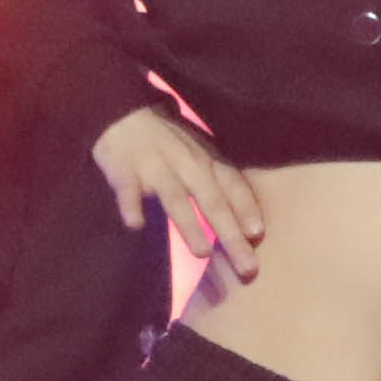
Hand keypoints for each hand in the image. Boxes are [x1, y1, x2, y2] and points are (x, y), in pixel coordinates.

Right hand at [98, 108, 265, 290]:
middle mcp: (187, 164)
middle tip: (246, 266)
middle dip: (230, 234)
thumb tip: (247, 222)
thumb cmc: (169, 142)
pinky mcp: (125, 172)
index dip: (246, 208)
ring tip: (203, 253)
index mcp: (207, 160)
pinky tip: (136, 224)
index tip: (258, 234)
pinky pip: (128, 191)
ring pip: (176, 199)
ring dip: (190, 226)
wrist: (122, 114)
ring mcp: (155, 168)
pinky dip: (131, 206)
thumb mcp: (200, 153)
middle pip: (212, 201)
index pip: (233, 186)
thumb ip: (219, 182)